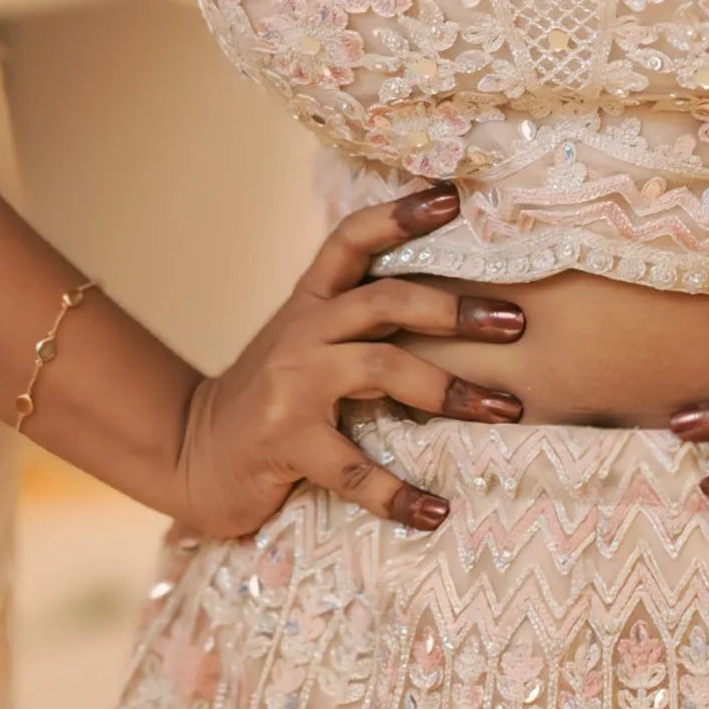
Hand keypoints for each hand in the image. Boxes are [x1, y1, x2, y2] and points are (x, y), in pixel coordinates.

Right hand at [174, 184, 525, 540]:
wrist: (193, 453)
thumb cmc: (269, 400)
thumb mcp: (305, 345)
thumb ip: (356, 322)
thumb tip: (451, 305)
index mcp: (310, 303)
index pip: (351, 240)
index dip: (399, 214)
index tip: (452, 197)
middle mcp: (302, 333)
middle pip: (385, 300)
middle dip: (455, 309)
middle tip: (516, 323)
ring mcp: (292, 387)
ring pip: (382, 369)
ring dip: (450, 390)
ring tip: (504, 410)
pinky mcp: (286, 442)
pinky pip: (354, 467)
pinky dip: (398, 492)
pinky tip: (434, 511)